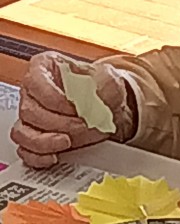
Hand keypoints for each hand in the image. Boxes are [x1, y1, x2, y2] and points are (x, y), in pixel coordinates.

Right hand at [11, 52, 134, 168]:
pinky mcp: (34, 137)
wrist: (111, 108)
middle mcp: (33, 91)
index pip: (36, 83)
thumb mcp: (109, 80)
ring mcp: (31, 116)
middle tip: (81, 125)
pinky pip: (26, 150)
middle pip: (30, 111)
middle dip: (59, 123)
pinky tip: (56, 155)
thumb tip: (90, 103)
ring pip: (24, 133)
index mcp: (45, 67)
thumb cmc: (104, 89)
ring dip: (46, 142)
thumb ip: (100, 88)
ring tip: (68, 141)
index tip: (75, 108)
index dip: (56, 99)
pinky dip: (40, 156)